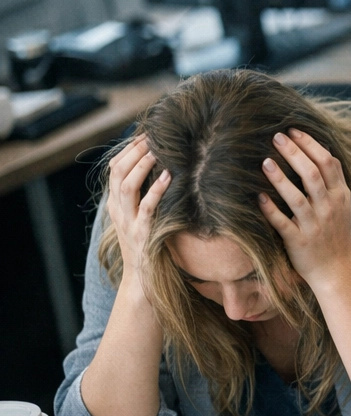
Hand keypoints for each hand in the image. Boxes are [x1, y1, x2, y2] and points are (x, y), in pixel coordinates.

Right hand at [105, 135, 171, 290]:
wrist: (142, 281)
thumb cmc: (148, 246)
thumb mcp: (141, 218)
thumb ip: (145, 197)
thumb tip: (163, 169)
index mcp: (117, 205)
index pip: (115, 170)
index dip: (128, 150)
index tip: (144, 135)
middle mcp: (118, 211)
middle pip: (117, 173)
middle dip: (133, 152)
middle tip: (151, 136)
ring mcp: (128, 223)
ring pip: (126, 186)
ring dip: (142, 166)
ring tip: (157, 150)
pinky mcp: (142, 234)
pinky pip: (147, 208)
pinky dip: (157, 190)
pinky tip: (169, 177)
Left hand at [258, 129, 350, 292]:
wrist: (337, 270)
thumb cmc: (335, 234)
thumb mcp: (341, 205)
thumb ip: (331, 181)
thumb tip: (317, 150)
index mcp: (340, 196)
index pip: (329, 163)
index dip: (311, 144)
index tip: (294, 130)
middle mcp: (329, 208)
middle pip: (313, 174)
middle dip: (295, 153)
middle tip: (277, 136)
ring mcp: (314, 225)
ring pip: (297, 198)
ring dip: (281, 178)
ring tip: (265, 161)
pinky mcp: (299, 242)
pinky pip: (283, 223)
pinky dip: (271, 210)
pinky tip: (259, 197)